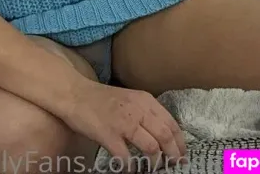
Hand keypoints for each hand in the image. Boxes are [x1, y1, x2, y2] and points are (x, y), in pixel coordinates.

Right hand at [62, 78, 186, 170]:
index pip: (171, 123)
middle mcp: (138, 110)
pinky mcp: (109, 134)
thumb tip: (163, 135)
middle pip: (165, 136)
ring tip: (153, 169)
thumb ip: (146, 113)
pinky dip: (131, 167)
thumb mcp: (130, 99)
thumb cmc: (103, 99)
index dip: (180, 142)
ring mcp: (123, 122)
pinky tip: (130, 169)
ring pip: (151, 147)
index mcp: (145, 100)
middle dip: (173, 155)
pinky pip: (126, 157)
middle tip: (173, 165)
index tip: (182, 154)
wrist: (76, 94)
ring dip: (155, 162)